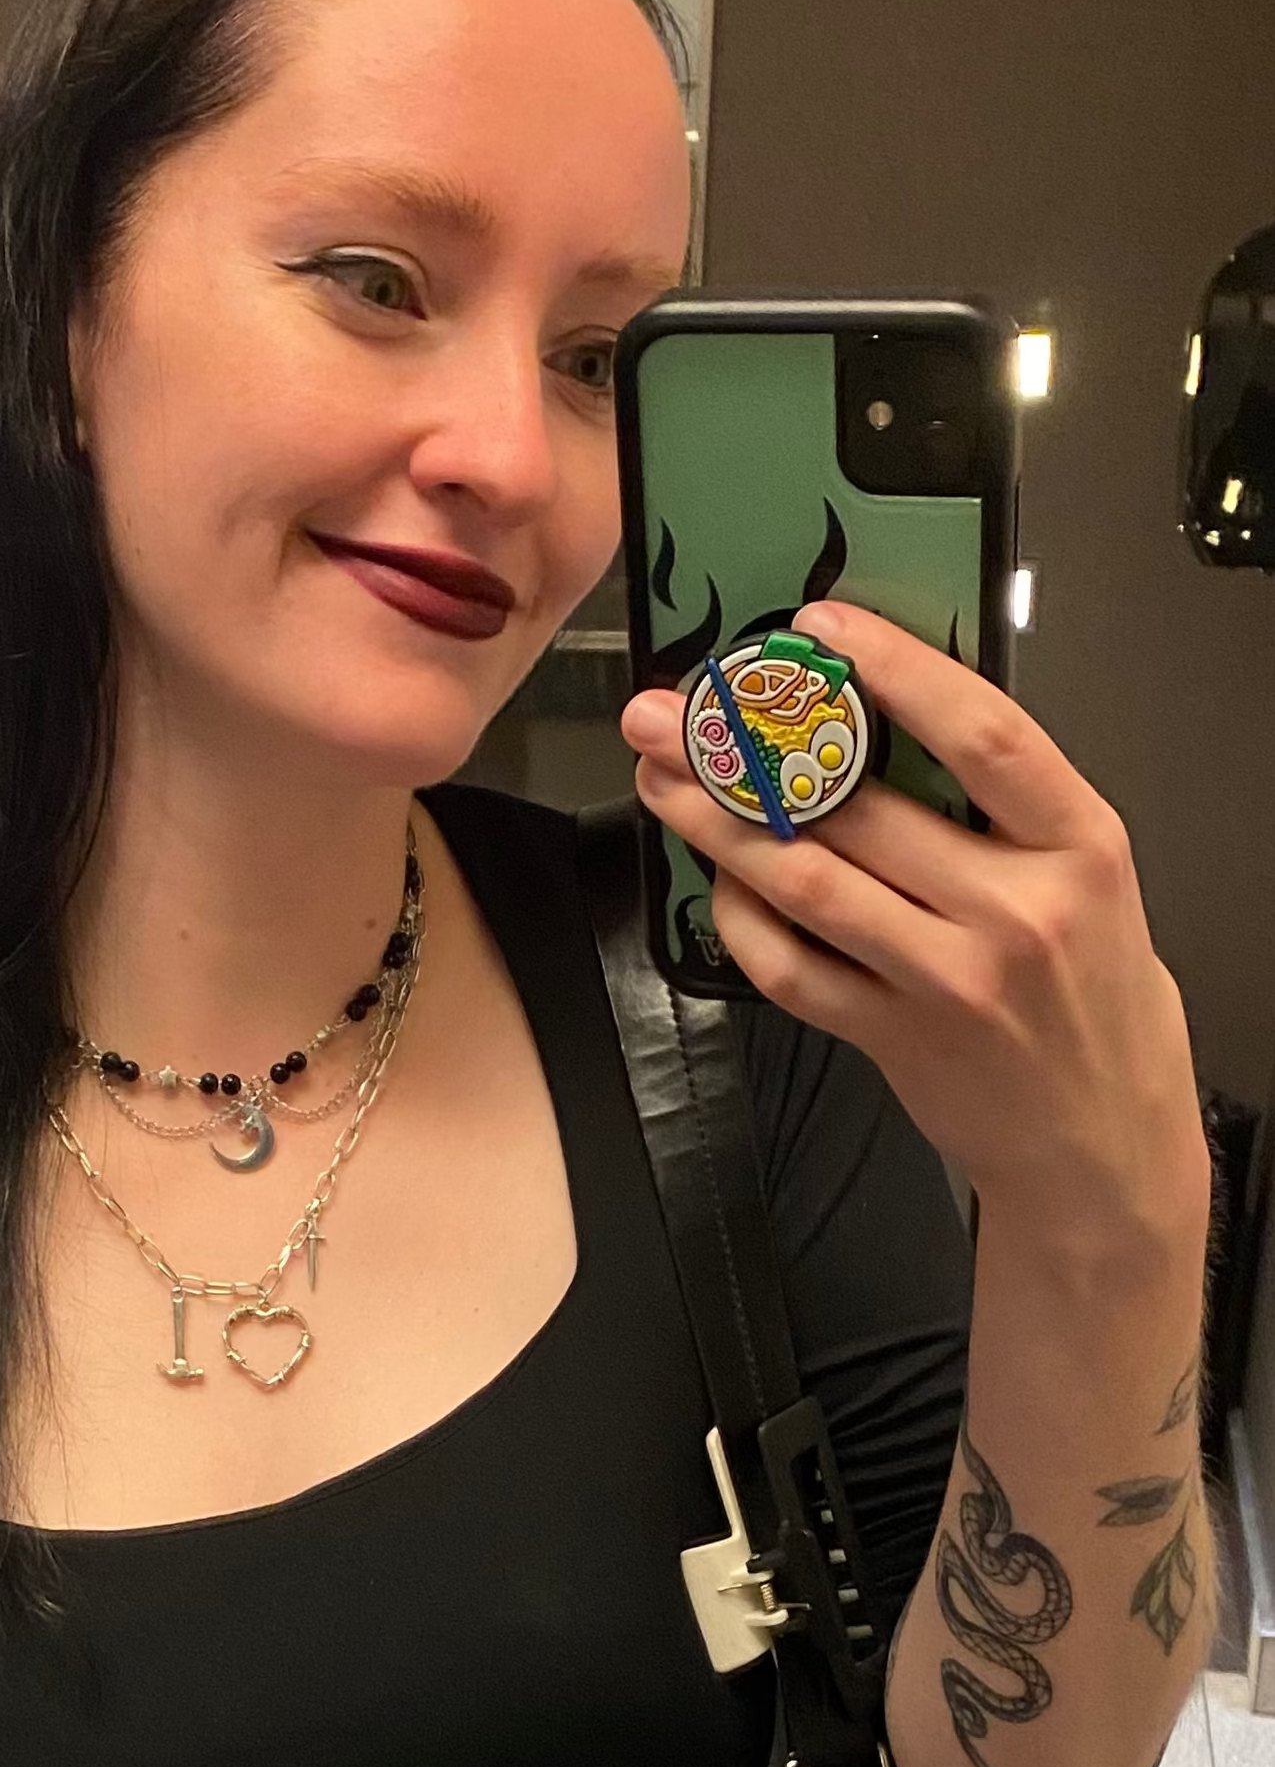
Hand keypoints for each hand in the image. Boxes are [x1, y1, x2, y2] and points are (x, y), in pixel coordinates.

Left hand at [621, 601, 1210, 1253]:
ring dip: (720, 825)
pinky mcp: (893, 1037)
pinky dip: (741, 920)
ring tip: (664, 778)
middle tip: (676, 711)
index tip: (819, 627)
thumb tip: (887, 715)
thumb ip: (1008, 807)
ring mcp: (949, 980)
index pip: (982, 734)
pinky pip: (792, 968)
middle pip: (861, 806)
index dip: (894, 670)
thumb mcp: (1090, 878)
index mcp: (1079, 846)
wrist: (1101, 1139)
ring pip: (807, 882)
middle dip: (751, 748)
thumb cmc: (1092, 993)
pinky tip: (717, 882)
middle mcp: (1016, 911)